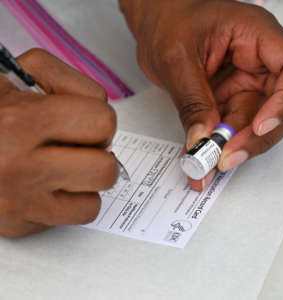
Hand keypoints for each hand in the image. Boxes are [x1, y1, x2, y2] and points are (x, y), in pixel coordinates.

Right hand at [0, 49, 117, 237]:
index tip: (85, 120)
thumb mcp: (14, 73)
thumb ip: (64, 79)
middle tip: (78, 147)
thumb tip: (102, 109)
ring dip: (87, 182)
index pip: (103, 122)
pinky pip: (75, 218)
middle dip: (98, 155)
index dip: (99, 118)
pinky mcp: (18, 224)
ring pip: (94, 202)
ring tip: (65, 167)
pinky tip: (53, 185)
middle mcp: (18, 166)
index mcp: (21, 121)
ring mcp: (19, 201)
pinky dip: (71, 202)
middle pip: (105, 169)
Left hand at [120, 0, 282, 189]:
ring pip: (260, 122)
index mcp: (258, 34)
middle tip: (227, 156)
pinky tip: (207, 155)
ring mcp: (249, 81)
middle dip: (258, 135)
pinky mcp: (235, 98)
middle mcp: (261, 60)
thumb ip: (192, 100)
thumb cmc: (170, 20)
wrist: (158, 22)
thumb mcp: (175, 57)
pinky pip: (237, 126)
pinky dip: (223, 144)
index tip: (261, 126)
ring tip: (210, 160)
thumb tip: (203, 137)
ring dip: (238, 145)